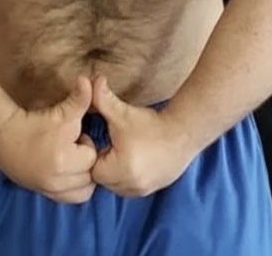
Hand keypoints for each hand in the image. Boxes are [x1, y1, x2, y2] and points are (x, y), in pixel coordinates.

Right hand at [0, 77, 97, 203]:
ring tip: (73, 161)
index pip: (91, 157)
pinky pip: (66, 198)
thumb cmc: (34, 122)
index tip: (77, 134)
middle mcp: (57, 180)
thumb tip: (90, 80)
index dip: (87, 143)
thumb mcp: (60, 111)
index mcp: (64, 160)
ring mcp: (48, 188)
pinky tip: (65, 171)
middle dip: (86, 162)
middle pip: (88, 177)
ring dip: (82, 178)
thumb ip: (80, 98)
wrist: (3, 134)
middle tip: (76, 148)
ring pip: (81, 192)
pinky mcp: (41, 192)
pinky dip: (71, 188)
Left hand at [90, 77, 194, 197]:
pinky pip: (131, 187)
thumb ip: (101, 98)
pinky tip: (136, 157)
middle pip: (104, 180)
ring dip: (117, 171)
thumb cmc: (151, 125)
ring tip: (124, 150)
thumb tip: (86, 81)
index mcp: (119, 171)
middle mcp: (130, 186)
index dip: (94, 153)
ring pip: (117, 185)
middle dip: (105, 163)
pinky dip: (129, 175)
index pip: (92, 169)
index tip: (104, 138)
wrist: (184, 132)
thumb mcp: (122, 112)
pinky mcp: (153, 189)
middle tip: (113, 143)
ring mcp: (143, 190)